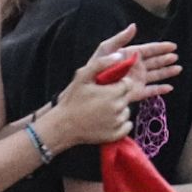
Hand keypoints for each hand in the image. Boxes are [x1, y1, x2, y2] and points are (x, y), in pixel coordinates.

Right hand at [39, 25, 155, 151]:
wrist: (64, 126)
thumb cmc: (72, 100)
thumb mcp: (82, 76)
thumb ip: (101, 63)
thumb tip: (119, 55)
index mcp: (113, 93)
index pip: (127, 84)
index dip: (118, 85)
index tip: (107, 88)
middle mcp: (118, 108)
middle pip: (127, 97)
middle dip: (118, 96)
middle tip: (101, 99)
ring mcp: (117, 123)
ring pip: (126, 111)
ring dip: (118, 109)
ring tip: (101, 110)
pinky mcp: (116, 135)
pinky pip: (127, 126)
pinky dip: (120, 123)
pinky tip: (106, 121)